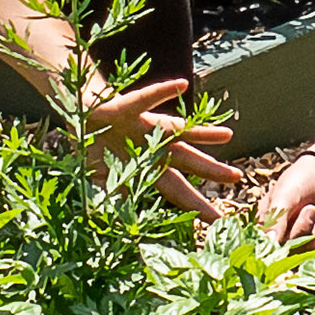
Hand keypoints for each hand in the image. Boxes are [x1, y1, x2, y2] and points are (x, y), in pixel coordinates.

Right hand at [83, 72, 242, 208]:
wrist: (77, 114)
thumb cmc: (94, 149)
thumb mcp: (102, 181)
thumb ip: (115, 200)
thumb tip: (125, 230)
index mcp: (149, 168)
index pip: (178, 191)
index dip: (197, 207)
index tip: (220, 221)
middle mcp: (153, 146)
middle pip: (187, 161)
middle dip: (211, 171)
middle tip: (237, 178)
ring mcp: (142, 126)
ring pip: (177, 130)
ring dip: (200, 132)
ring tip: (228, 135)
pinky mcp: (126, 107)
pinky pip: (145, 99)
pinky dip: (161, 92)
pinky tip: (182, 84)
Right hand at [265, 153, 314, 248]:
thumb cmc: (300, 181)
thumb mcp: (285, 195)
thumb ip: (276, 218)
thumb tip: (269, 242)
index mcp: (262, 224)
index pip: (261, 244)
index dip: (272, 245)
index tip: (287, 231)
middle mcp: (276, 238)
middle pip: (283, 251)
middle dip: (299, 230)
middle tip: (310, 208)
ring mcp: (295, 243)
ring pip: (299, 253)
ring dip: (311, 232)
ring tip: (314, 210)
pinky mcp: (312, 247)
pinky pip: (314, 255)